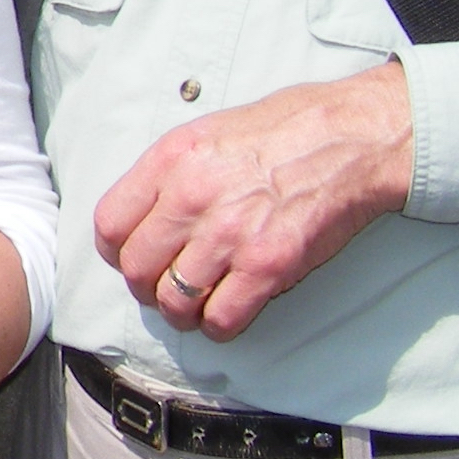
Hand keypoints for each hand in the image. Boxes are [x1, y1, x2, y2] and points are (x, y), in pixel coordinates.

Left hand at [93, 61, 412, 339]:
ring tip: (194, 307)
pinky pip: (222, 318)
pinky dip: (218, 327)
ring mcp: (229, 235)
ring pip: (174, 301)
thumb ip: (167, 174)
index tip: (131, 258)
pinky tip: (225, 316)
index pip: (110, 225)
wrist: (348, 138)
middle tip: (164, 289)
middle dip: (145, 289)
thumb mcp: (205, 133)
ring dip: (181, 313)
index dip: (116, 252)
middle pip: (137, 270)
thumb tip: (141, 216)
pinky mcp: (269, 265)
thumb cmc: (282, 131)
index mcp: (170, 162)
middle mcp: (191, 199)